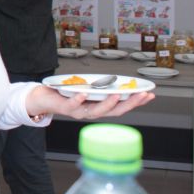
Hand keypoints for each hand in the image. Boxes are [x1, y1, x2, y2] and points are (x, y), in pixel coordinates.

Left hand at [28, 85, 154, 121]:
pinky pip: (72, 105)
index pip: (121, 107)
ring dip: (107, 104)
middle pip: (113, 111)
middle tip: (142, 95)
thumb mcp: (88, 90)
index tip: (150, 94)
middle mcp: (90, 112)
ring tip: (117, 95)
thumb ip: (100, 88)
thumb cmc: (66, 94)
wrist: (43, 99)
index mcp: (98, 107)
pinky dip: (78, 100)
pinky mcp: (64, 108)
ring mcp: (78, 112)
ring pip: (95, 111)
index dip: (136, 102)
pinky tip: (84, 94)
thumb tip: (118, 80)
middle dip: (129, 104)